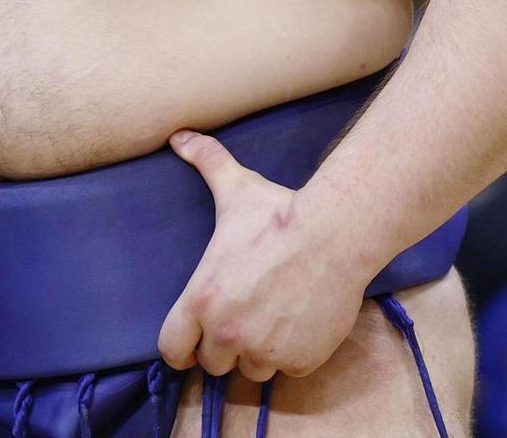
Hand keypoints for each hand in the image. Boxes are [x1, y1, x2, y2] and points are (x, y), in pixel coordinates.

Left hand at [156, 130, 369, 381]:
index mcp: (202, 299)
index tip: (192, 337)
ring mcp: (266, 351)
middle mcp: (229, 333)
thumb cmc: (277, 213)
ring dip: (258, 352)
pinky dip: (293, 354)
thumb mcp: (235, 187)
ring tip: (271, 318)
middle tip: (241, 317)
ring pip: (252, 370)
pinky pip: (289, 371)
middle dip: (224, 344)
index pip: (172, 349)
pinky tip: (298, 322)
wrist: (333, 233)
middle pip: (213, 363)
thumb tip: (179, 135)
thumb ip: (204, 162)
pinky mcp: (301, 360)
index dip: (181, 345)